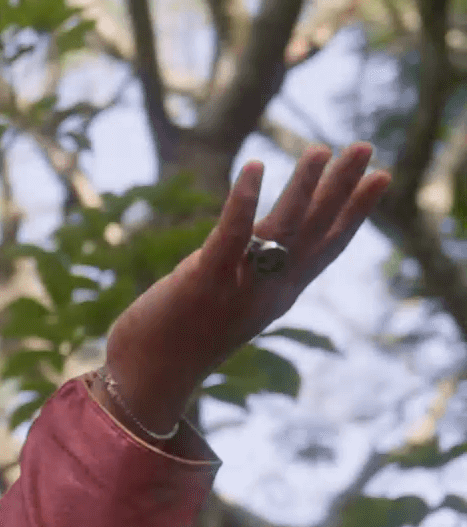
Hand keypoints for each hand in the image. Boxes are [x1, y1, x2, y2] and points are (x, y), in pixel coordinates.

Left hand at [101, 143, 392, 435]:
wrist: (147, 380)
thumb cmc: (176, 340)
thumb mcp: (224, 302)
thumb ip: (243, 271)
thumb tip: (250, 240)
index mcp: (277, 295)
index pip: (326, 247)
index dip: (354, 212)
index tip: (380, 177)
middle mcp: (268, 291)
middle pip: (315, 231)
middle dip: (343, 187)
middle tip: (366, 146)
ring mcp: (239, 287)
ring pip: (283, 229)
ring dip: (304, 187)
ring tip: (323, 148)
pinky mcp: (203, 281)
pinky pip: (232, 235)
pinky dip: (245, 201)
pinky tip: (257, 167)